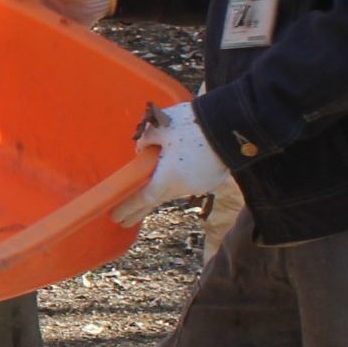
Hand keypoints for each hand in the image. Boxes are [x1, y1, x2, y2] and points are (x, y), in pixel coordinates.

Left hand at [114, 102, 232, 224]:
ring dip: (160, 192)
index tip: (116, 217)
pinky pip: (189, 183)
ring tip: (147, 194)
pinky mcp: (212, 181)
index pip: (144, 197)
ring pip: (174, 190)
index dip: (129, 207)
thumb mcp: (160, 127)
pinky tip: (176, 175)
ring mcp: (199, 186)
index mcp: (168, 176)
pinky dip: (178, 181)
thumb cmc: (191, 125)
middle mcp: (183, 186)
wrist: (231, 125)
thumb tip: (141, 151)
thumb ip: (145, 141)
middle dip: (139, 211)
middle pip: (157, 200)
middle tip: (124, 221)